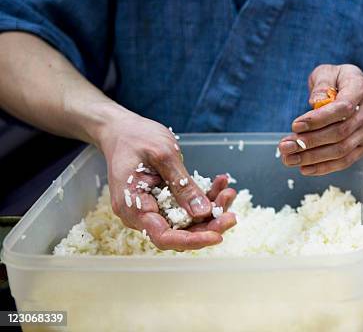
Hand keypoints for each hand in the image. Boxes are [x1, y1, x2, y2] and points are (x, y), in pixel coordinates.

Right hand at [97, 108, 236, 249]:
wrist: (122, 130)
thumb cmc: (136, 138)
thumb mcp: (163, 156)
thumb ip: (182, 185)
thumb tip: (203, 212)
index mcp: (133, 207)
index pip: (164, 236)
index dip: (192, 241)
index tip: (218, 236)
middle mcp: (141, 214)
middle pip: (179, 232)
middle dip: (209, 225)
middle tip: (232, 215)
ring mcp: (152, 209)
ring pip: (187, 221)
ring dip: (211, 210)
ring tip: (228, 192)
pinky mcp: (163, 202)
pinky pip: (186, 207)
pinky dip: (205, 198)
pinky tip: (220, 183)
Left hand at [278, 64, 362, 174]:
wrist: (361, 94)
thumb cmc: (339, 82)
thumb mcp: (329, 72)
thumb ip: (322, 84)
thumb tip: (316, 102)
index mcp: (360, 89)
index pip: (342, 108)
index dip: (318, 119)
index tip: (295, 126)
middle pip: (340, 133)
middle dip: (310, 142)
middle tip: (286, 147)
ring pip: (341, 150)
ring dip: (313, 157)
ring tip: (289, 159)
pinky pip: (345, 161)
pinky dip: (324, 167)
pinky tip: (305, 168)